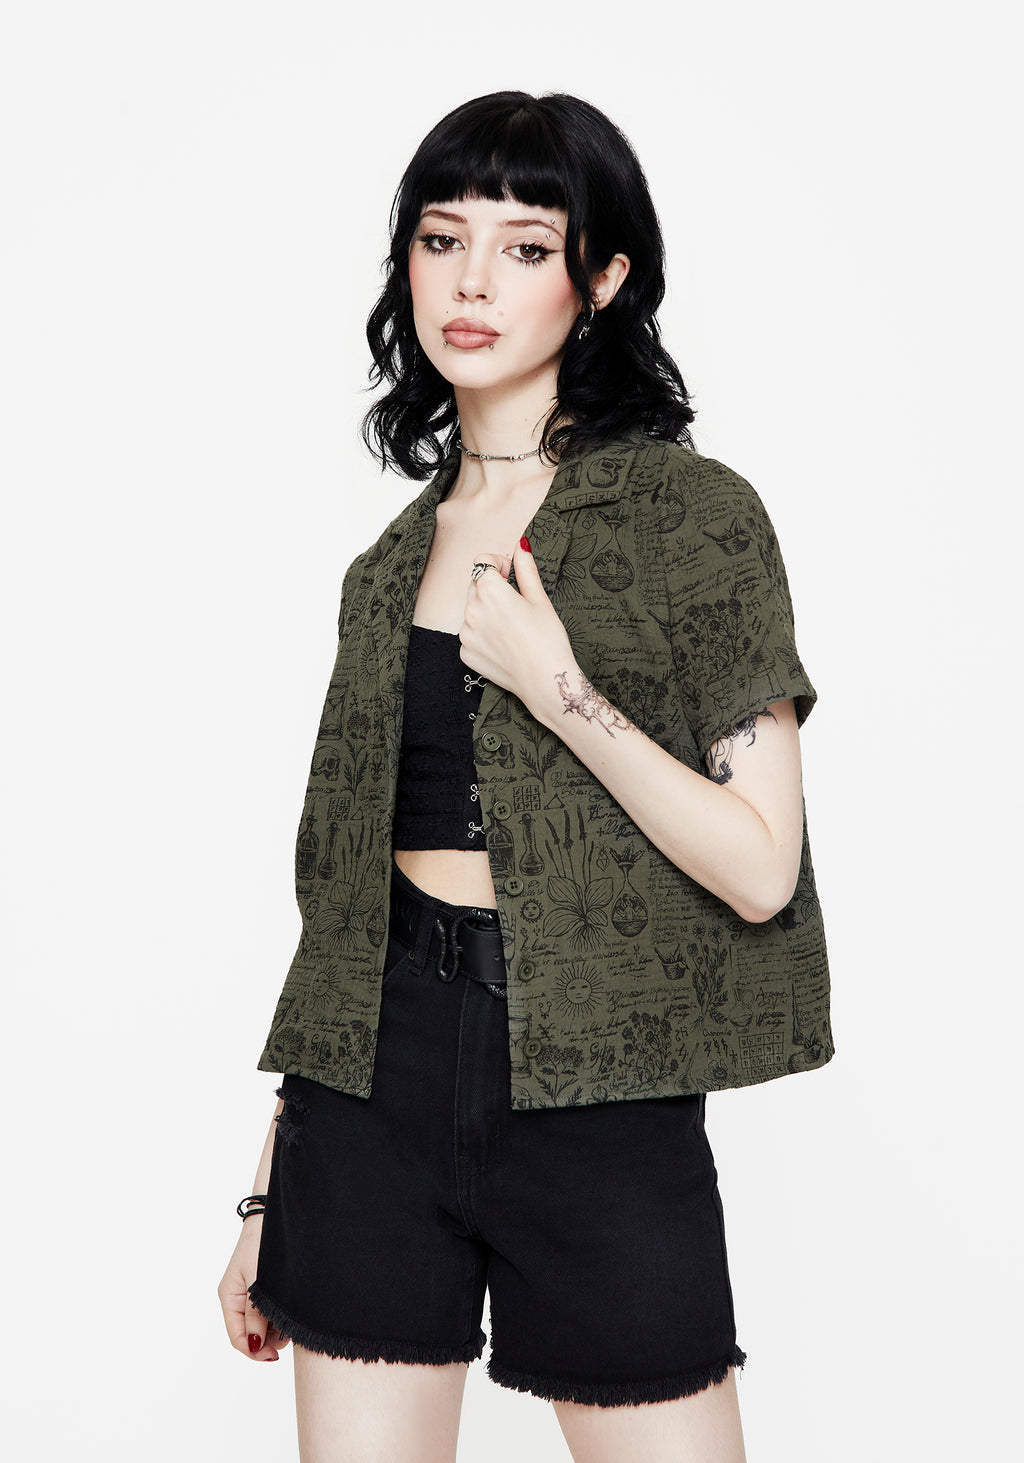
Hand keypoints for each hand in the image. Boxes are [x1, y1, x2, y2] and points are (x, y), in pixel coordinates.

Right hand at [217, 1217, 290, 1361]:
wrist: (276, 1215)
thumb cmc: (263, 1245)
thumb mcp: (258, 1283)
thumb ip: (256, 1314)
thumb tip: (254, 1346)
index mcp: (229, 1297)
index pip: (238, 1338)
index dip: (255, 1351)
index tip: (275, 1356)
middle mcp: (238, 1298)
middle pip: (251, 1334)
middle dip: (270, 1338)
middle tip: (290, 1331)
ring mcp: (250, 1293)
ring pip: (262, 1325)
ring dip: (277, 1327)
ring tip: (293, 1317)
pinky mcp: (264, 1288)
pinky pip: (269, 1311)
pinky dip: (280, 1315)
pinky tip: (292, 1308)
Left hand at [460, 538, 576, 714]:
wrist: (545, 681)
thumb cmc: (548, 640)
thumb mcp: (540, 599)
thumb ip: (526, 569)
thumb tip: (521, 545)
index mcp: (490, 591)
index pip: (482, 562)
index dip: (499, 565)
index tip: (511, 576)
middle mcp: (471, 610)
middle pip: (475, 585)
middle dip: (492, 587)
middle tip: (516, 605)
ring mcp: (466, 634)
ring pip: (472, 610)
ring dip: (486, 611)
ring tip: (511, 627)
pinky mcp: (465, 653)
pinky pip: (470, 634)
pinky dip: (483, 634)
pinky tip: (504, 644)